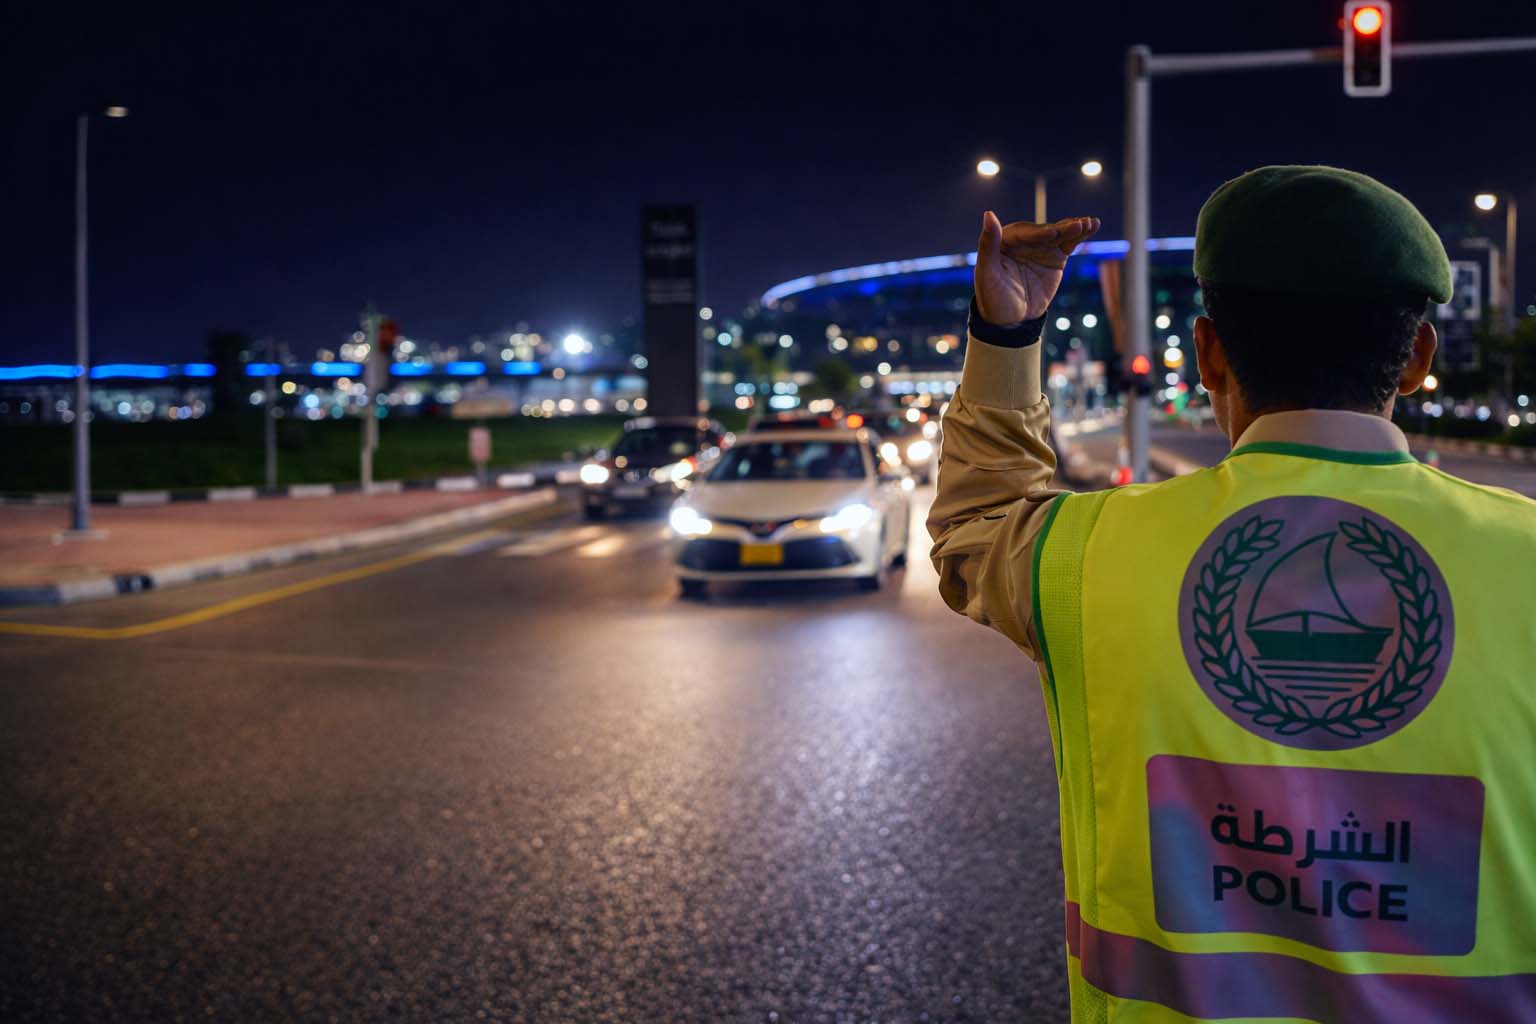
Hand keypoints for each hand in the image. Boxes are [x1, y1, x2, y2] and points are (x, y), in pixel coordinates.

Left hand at [974, 211, 1100, 326]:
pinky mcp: (1055, 256)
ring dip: (1075, 228)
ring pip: (1059, 234)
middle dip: (1062, 229)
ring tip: (1089, 223)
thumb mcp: (987, 273)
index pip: (1023, 234)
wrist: (1011, 320)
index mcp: (1004, 240)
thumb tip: (988, 213)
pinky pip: (1069, 243)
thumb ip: (988, 244)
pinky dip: (1080, 236)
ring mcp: (1040, 247)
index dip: (1039, 233)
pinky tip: (1092, 226)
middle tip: (1078, 225)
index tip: (1054, 233)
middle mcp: (1023, 240)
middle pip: (1044, 231)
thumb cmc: (993, 298)